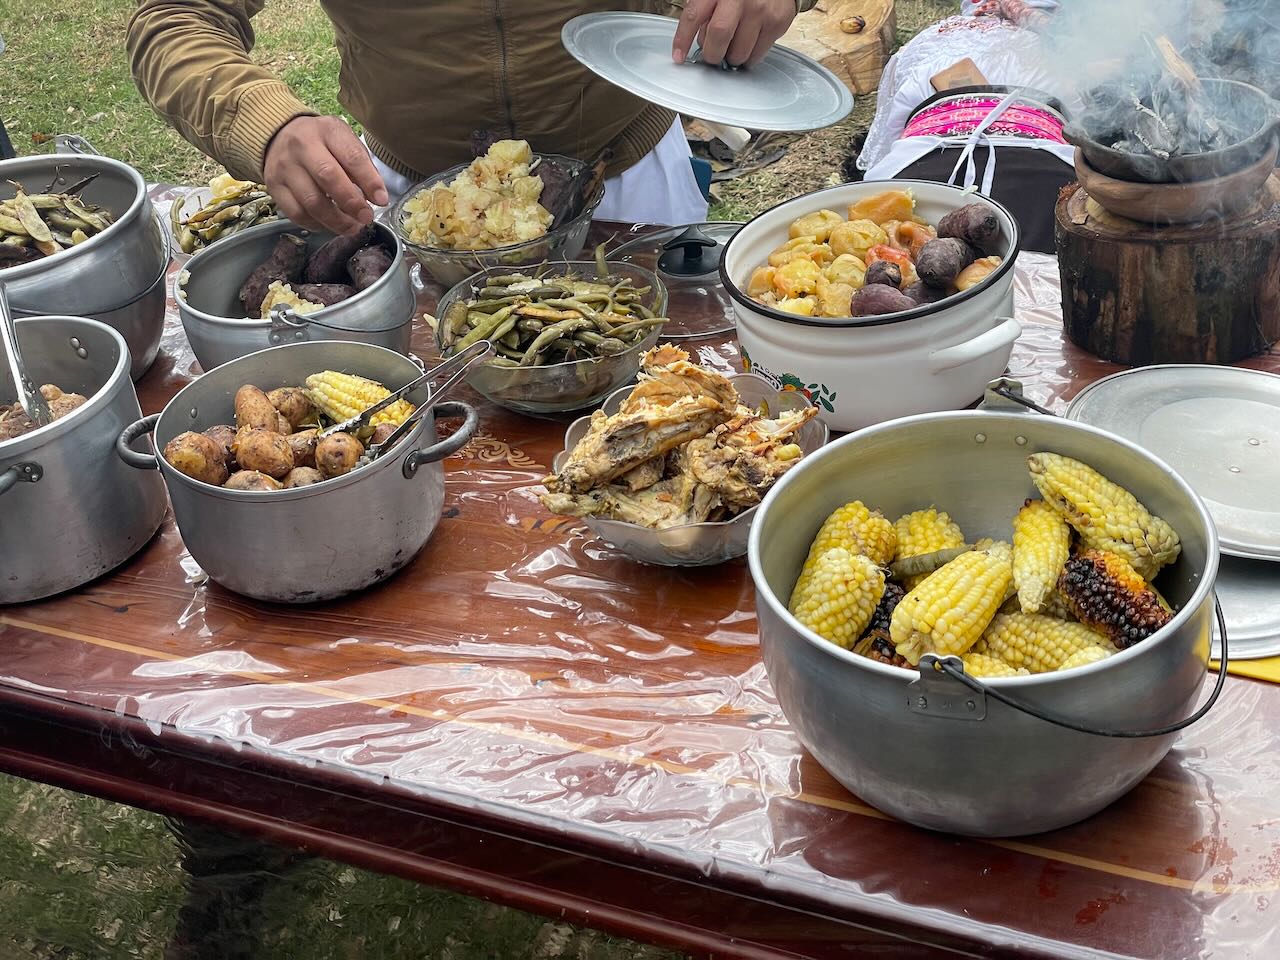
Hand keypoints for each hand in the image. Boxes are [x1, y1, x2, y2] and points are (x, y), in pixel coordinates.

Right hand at [263, 116, 388, 235]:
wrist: (279, 135)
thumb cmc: (321, 142)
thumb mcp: (344, 141)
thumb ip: (361, 166)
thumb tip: (377, 197)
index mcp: (327, 131)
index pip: (351, 156)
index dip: (369, 181)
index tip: (382, 200)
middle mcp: (302, 145)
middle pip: (328, 178)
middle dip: (352, 203)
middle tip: (366, 217)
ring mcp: (284, 167)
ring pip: (312, 201)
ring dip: (336, 221)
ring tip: (351, 227)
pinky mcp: (273, 186)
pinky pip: (296, 213)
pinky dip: (317, 224)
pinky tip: (329, 224)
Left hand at [671, 0, 796, 68]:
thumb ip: (705, 10)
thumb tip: (701, 42)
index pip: (693, 16)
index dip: (683, 40)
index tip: (678, 56)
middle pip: (719, 37)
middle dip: (712, 54)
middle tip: (714, 54)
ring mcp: (761, 10)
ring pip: (740, 53)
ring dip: (732, 56)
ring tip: (734, 44)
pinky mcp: (778, 22)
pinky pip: (758, 54)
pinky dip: (751, 55)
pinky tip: (750, 41)